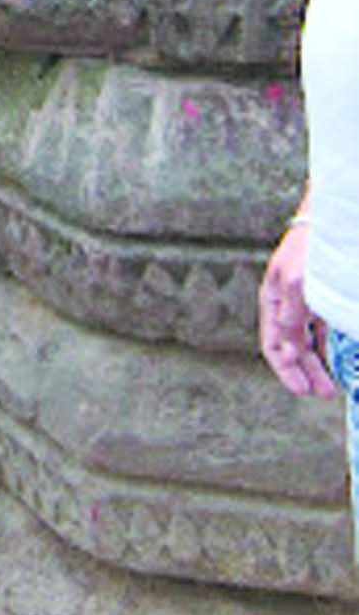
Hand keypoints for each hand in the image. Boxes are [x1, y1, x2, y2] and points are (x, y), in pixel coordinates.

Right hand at [258, 219, 335, 398]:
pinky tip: (340, 357)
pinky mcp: (324, 298)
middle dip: (306, 372)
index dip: (286, 370)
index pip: (273, 343)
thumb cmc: (309, 248)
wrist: (334, 222)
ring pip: (309, 341)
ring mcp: (306, 301)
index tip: (301, 390)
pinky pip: (325, 329)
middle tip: (324, 392)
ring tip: (333, 384)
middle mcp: (287, 303)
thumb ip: (291, 317)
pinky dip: (330, 346)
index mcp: (272, 299)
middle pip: (292, 347)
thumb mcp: (296, 283)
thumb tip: (288, 351)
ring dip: (319, 364)